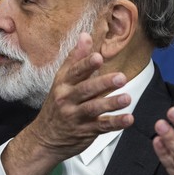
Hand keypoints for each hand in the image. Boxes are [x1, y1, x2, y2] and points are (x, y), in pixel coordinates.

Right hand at [3, 33, 133, 174]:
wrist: (44, 139)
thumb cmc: (57, 105)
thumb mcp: (61, 80)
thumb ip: (76, 59)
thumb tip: (86, 35)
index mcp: (63, 84)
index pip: (75, 72)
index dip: (86, 64)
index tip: (98, 58)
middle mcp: (67, 99)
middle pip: (85, 90)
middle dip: (103, 83)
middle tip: (121, 77)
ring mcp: (75, 116)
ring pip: (94, 109)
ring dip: (111, 103)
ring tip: (127, 98)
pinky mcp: (84, 132)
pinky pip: (101, 127)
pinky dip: (115, 123)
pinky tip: (129, 118)